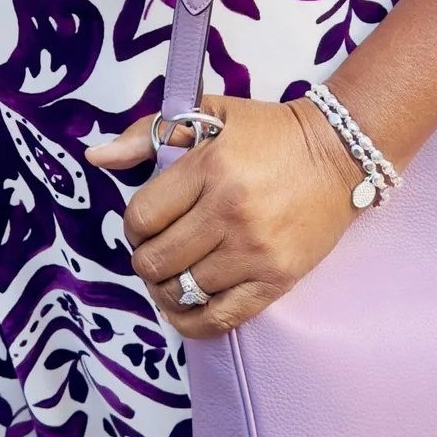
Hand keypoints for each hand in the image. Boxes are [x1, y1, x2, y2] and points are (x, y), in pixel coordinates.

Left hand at [88, 93, 360, 334]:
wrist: (341, 154)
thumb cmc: (271, 134)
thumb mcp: (211, 115)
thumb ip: (149, 134)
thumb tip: (95, 155)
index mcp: (211, 168)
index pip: (142, 217)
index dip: (134, 227)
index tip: (147, 225)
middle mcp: (230, 212)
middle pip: (157, 260)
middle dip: (147, 260)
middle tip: (159, 251)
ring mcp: (255, 250)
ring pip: (183, 291)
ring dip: (167, 289)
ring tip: (174, 275)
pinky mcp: (277, 278)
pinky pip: (219, 318)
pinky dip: (191, 321)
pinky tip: (187, 306)